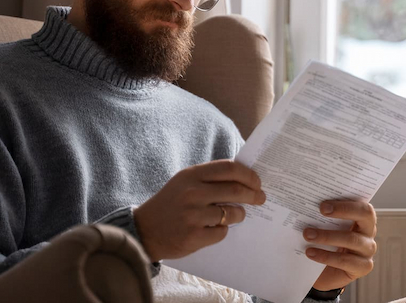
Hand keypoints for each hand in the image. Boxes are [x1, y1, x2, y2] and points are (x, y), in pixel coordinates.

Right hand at [133, 159, 266, 261]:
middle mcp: (192, 193)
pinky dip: (222, 230)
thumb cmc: (171, 203)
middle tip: (260, 198)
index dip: (248, 175)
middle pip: (235, 190)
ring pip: (232, 213)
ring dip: (239, 214)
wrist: (144, 230)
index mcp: (192, 175)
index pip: (229, 169)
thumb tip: (244, 177)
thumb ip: (210, 178)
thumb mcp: (185, 182)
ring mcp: (193, 215)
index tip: (257, 182)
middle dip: (253, 195)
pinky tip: (214, 228)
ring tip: (237, 215)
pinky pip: (222, 232)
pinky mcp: (193, 236)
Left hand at [305, 200, 376, 290]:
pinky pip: (345, 260)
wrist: (321, 272)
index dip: (345, 204)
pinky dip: (325, 256)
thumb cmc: (323, 242)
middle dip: (343, 211)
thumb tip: (309, 202)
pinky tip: (310, 253)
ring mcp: (368, 250)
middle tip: (320, 211)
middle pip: (365, 215)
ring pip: (352, 239)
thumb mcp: (324, 226)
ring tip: (307, 235)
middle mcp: (368, 231)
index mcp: (362, 216)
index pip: (362, 205)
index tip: (323, 205)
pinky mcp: (363, 267)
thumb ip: (323, 214)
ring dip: (327, 236)